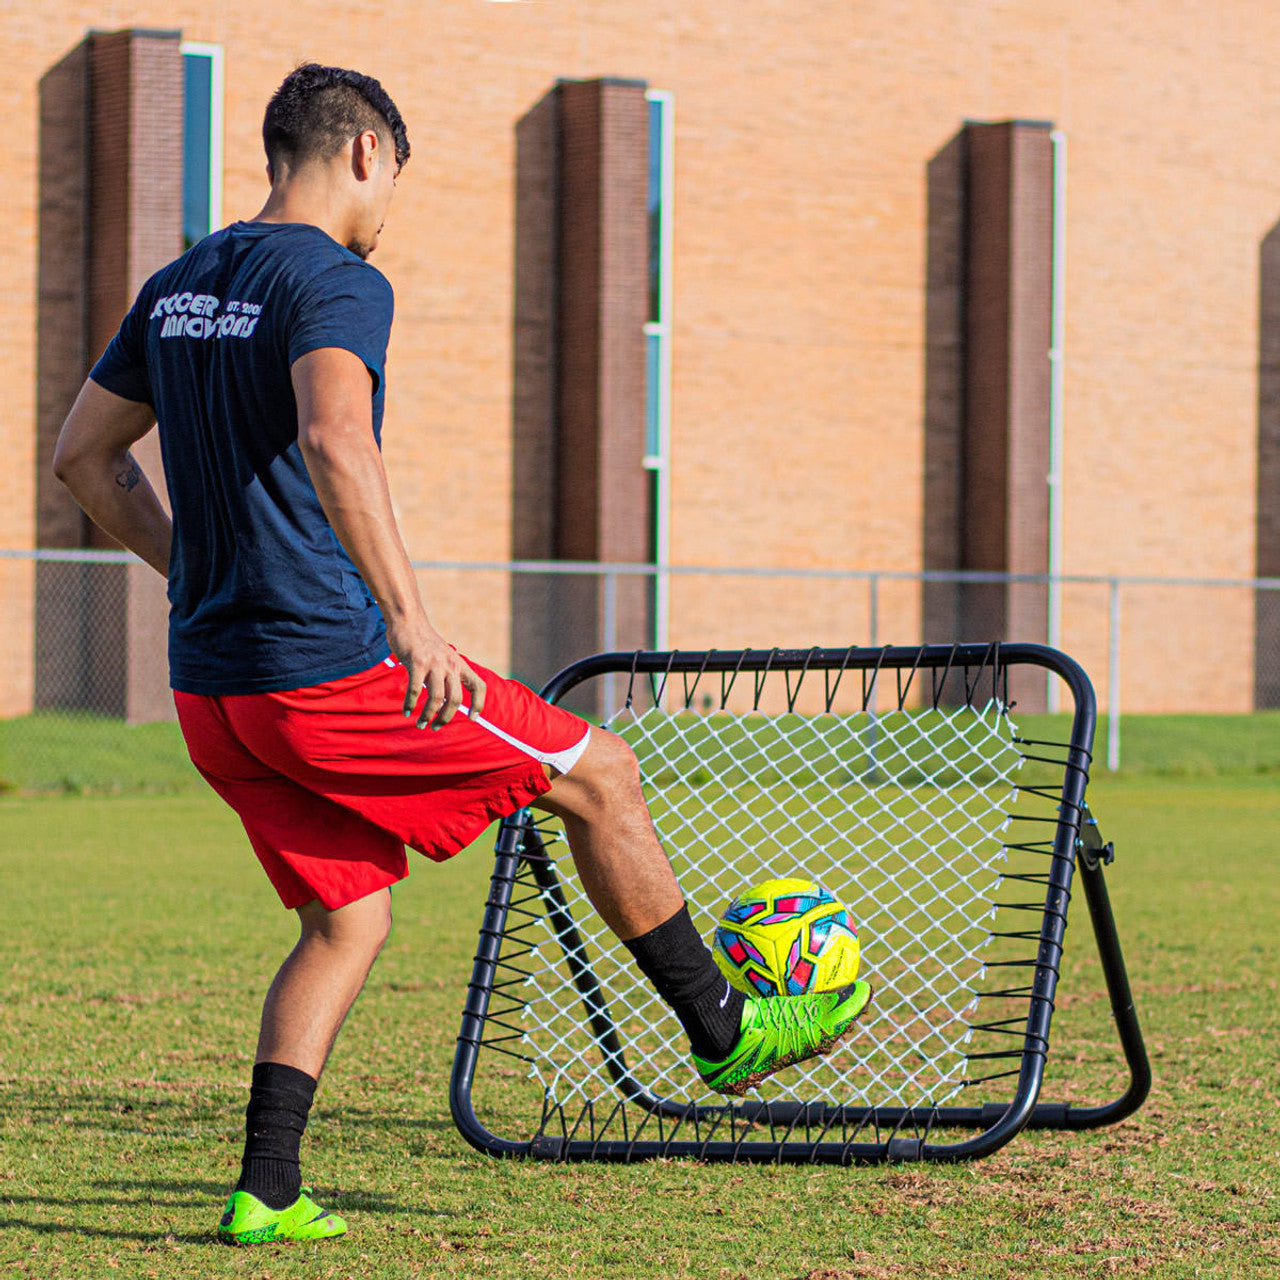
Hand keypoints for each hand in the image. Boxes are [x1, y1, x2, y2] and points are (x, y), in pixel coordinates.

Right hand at [385, 614, 486, 729]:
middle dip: (446, 718)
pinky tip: (405, 711)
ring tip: (420, 724)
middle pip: (456, 699)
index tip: (472, 718)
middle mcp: (451, 664)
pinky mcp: (417, 663)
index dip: (479, 704)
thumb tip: (446, 698)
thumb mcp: (444, 655)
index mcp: (460, 664)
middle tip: (435, 727)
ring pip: (437, 699)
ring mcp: (434, 663)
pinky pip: (415, 690)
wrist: (408, 620)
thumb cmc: (424, 642)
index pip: (479, 686)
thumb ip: (448, 673)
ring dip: (428, 716)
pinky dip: (410, 704)